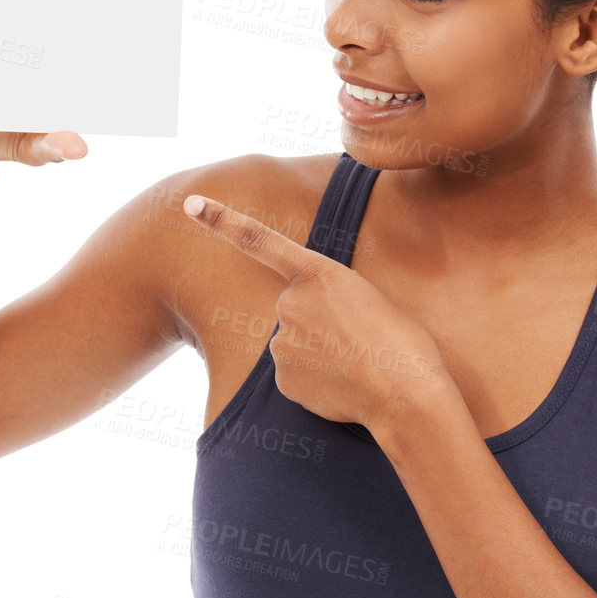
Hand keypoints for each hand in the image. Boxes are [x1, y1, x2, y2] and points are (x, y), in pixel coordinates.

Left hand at [182, 192, 449, 435]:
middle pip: (292, 310)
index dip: (221, 220)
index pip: (258, 240)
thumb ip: (329, 300)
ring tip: (354, 364)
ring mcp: (282, 341)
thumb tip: (310, 330)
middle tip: (355, 341)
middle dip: (316, 324)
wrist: (405, 394)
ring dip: (317, 354)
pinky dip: (315, 381)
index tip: (190, 204)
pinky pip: (294, 374)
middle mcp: (291, 303)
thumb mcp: (369, 299)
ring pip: (292, 344)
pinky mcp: (282, 377)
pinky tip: (343, 385)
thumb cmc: (403, 344)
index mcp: (319, 273)